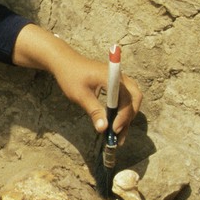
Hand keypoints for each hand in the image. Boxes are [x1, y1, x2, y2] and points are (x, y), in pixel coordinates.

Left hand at [10, 24, 143, 134]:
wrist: (65, 62)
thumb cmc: (71, 76)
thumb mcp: (80, 95)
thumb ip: (94, 111)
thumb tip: (103, 129)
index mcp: (112, 77)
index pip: (126, 97)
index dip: (123, 115)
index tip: (114, 129)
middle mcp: (119, 77)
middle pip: (135, 98)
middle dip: (129, 117)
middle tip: (118, 135)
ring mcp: (119, 80)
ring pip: (132, 100)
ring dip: (127, 117)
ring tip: (118, 137)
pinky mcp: (116, 85)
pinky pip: (125, 99)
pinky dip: (122, 113)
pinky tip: (114, 126)